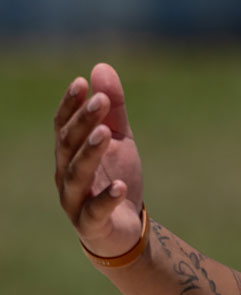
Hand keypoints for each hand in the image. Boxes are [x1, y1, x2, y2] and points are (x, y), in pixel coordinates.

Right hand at [54, 63, 145, 257]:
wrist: (124, 228)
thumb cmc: (115, 176)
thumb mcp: (120, 139)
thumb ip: (112, 108)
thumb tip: (100, 67)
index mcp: (70, 153)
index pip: (63, 126)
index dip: (70, 105)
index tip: (81, 82)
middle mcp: (65, 174)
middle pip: (68, 146)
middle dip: (83, 122)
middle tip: (100, 100)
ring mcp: (75, 200)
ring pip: (76, 175)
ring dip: (89, 153)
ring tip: (105, 134)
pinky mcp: (91, 224)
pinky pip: (94, 211)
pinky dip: (105, 198)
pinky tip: (120, 186)